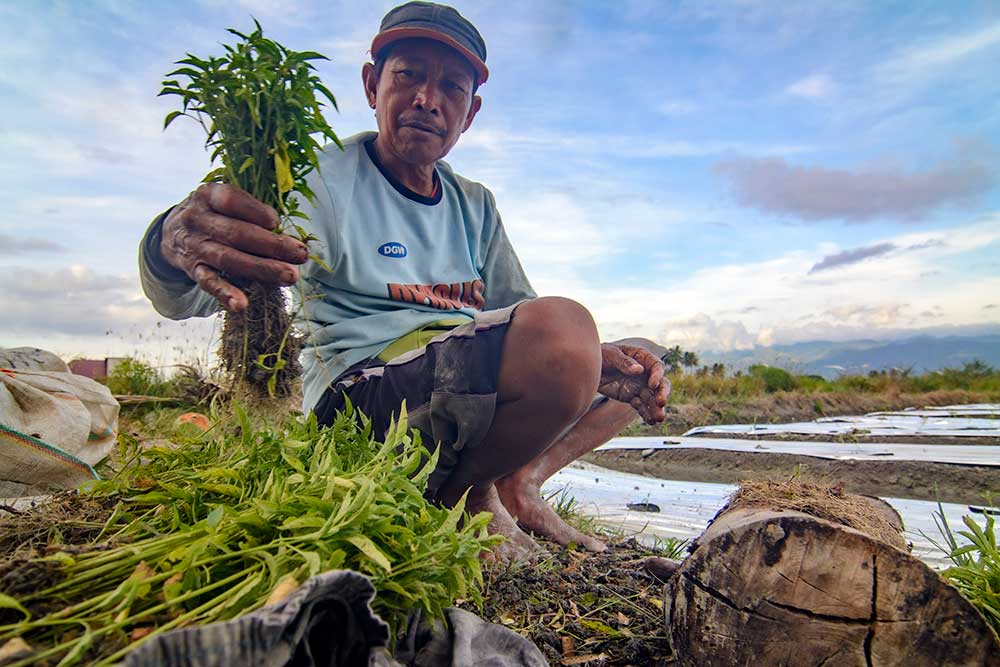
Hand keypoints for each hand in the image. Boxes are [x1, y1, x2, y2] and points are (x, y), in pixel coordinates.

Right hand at [160, 183, 308, 311]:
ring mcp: (194, 246)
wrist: (172, 233)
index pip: (230, 200)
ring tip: (289, 276)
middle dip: (272, 245)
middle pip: (236, 233)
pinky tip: (242, 304)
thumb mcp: (223, 202)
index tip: (275, 222)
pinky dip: (225, 294)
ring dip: (261, 269)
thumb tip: (284, 232)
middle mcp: (198, 219)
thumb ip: (249, 212)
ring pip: (227, 259)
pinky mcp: (192, 270)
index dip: (254, 211)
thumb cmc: (214, 215)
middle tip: (301, 255)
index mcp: (208, 195)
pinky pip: (209, 283)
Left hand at [597, 344, 669, 423]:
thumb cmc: (601, 355)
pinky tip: (650, 421)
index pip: (656, 366)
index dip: (657, 376)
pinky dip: (646, 414)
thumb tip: (639, 370)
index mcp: (642, 358)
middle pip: (659, 384)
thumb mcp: (610, 355)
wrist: (589, 368)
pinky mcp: (631, 397)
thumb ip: (624, 362)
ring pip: (652, 398)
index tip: (652, 385)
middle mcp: (645, 373)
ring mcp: (639, 386)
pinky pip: (641, 406)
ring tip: (659, 418)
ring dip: (656, 408)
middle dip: (662, 393)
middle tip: (661, 402)